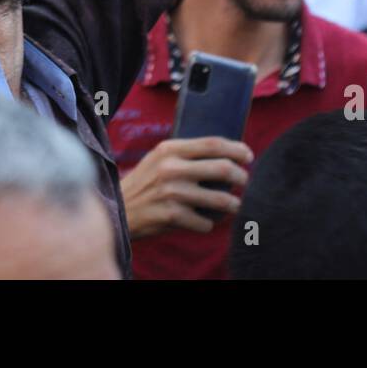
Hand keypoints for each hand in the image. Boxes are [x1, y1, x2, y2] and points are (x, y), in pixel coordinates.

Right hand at [120, 137, 252, 238]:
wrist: (118, 209)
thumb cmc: (145, 182)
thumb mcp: (159, 158)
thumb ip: (185, 154)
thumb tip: (225, 154)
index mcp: (170, 149)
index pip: (213, 143)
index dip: (236, 149)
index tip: (248, 155)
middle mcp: (171, 168)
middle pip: (222, 169)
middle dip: (241, 177)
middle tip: (245, 182)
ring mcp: (172, 192)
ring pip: (221, 200)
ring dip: (233, 205)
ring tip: (233, 206)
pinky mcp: (171, 215)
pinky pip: (206, 223)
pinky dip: (209, 224)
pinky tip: (203, 221)